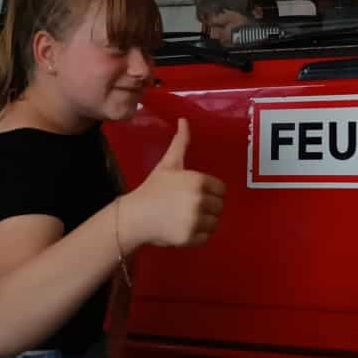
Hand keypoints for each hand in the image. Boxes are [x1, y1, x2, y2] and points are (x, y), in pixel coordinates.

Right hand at [121, 118, 224, 246]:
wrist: (135, 216)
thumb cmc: (153, 188)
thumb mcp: (168, 163)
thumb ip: (181, 142)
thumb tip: (184, 120)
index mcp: (198, 180)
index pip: (221, 189)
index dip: (210, 191)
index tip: (195, 193)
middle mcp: (199, 200)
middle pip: (219, 206)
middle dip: (208, 206)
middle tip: (188, 206)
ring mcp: (195, 220)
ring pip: (215, 222)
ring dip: (205, 221)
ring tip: (187, 217)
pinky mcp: (191, 237)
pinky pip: (207, 236)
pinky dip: (199, 235)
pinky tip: (184, 228)